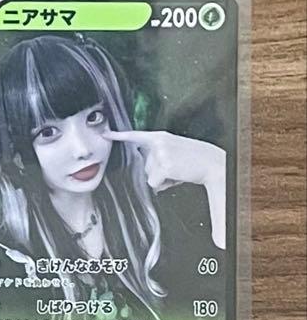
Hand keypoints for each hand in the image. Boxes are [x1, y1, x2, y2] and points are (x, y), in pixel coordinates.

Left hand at [104, 128, 226, 247]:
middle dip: (157, 172)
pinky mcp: (163, 166)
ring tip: (178, 171)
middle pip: (144, 167)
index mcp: (160, 137)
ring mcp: (160, 154)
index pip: (136, 136)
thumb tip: (147, 169)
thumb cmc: (194, 161)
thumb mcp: (173, 151)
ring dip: (161, 178)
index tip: (105, 134)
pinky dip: (164, 185)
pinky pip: (154, 183)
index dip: (119, 135)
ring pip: (148, 176)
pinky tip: (177, 176)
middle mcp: (158, 143)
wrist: (213, 164)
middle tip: (176, 167)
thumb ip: (157, 155)